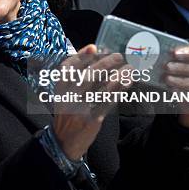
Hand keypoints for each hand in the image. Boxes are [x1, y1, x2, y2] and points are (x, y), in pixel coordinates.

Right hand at [52, 44, 129, 159]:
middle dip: (105, 63)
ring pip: (101, 88)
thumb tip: (92, 48)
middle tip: (118, 56)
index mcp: (59, 89)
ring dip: (117, 76)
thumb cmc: (67, 113)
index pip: (68, 67)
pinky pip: (108, 102)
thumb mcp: (65, 94)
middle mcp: (68, 98)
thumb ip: (77, 73)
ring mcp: (79, 109)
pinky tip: (127, 83)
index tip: (95, 47)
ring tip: (128, 68)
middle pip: (88, 76)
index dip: (82, 56)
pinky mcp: (91, 120)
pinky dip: (119, 91)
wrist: (64, 142)